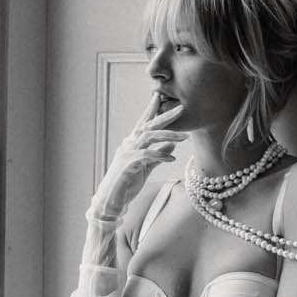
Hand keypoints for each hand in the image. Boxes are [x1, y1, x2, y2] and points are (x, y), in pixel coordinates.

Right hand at [88, 94, 186, 225]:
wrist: (111, 200)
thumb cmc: (127, 184)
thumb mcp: (146, 166)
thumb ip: (159, 154)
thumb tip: (172, 144)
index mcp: (132, 143)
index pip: (144, 122)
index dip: (153, 109)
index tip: (162, 96)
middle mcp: (128, 144)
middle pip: (148, 125)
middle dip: (166, 116)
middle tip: (181, 108)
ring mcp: (126, 153)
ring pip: (148, 136)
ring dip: (168, 134)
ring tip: (185, 137)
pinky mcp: (127, 164)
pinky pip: (145, 155)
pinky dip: (160, 155)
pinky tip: (172, 158)